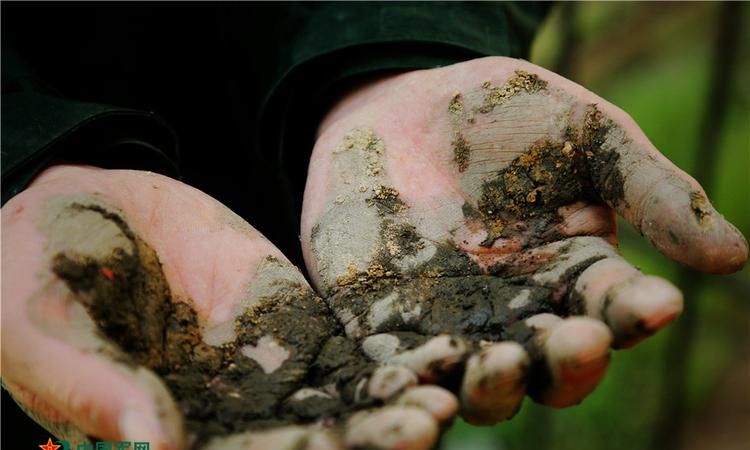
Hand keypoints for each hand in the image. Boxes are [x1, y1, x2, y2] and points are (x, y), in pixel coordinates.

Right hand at [1, 165, 456, 449]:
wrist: (78, 215)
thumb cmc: (35, 279)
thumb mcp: (47, 334)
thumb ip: (97, 391)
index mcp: (176, 438)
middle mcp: (235, 418)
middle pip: (313, 445)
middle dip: (368, 443)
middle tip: (425, 429)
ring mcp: (271, 371)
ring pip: (344, 400)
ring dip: (395, 402)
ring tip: (449, 392)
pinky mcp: (296, 322)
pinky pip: (350, 342)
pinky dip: (393, 349)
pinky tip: (439, 345)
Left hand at [300, 56, 747, 423]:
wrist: (407, 105)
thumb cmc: (507, 117)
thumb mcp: (587, 138)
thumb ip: (649, 191)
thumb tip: (733, 256)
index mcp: (572, 279)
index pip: (612, 311)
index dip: (634, 313)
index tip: (656, 304)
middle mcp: (515, 315)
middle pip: (547, 366)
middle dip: (565, 362)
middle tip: (576, 343)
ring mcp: (447, 323)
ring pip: (473, 381)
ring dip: (488, 388)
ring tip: (494, 372)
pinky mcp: (382, 320)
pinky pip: (393, 364)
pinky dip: (402, 384)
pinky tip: (407, 387)